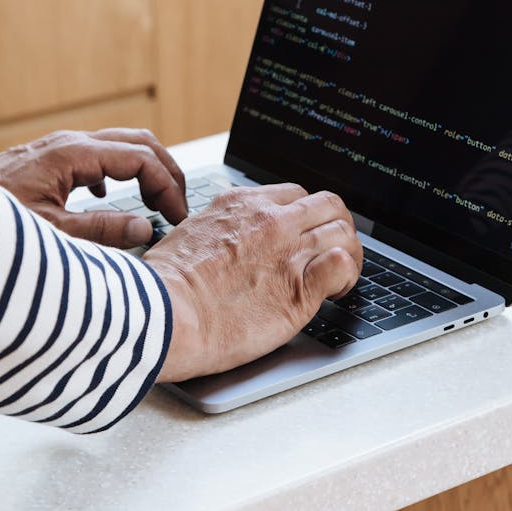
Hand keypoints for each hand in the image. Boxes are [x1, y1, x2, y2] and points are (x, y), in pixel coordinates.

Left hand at [0, 129, 186, 247]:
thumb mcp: (51, 234)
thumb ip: (102, 232)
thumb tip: (145, 229)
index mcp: (74, 155)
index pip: (142, 160)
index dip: (167, 187)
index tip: (177, 217)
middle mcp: (71, 144)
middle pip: (140, 142)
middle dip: (167, 172)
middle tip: (179, 206)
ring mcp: (62, 149)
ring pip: (121, 145)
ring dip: (147, 171)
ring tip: (157, 204)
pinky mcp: (53, 160)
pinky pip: (100, 156)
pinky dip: (120, 173)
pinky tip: (114, 199)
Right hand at [147, 183, 360, 381]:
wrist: (163, 315)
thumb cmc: (165, 285)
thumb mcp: (191, 234)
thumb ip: (219, 230)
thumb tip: (226, 242)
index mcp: (243, 204)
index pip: (296, 195)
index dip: (306, 215)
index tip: (305, 233)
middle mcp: (272, 221)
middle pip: (329, 205)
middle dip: (337, 224)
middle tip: (334, 248)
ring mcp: (289, 252)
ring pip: (343, 232)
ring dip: (349, 251)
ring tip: (342, 274)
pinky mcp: (300, 289)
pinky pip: (342, 265)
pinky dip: (347, 275)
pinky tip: (337, 289)